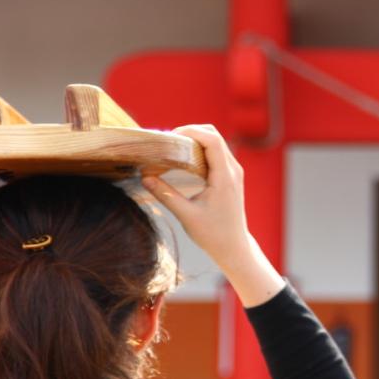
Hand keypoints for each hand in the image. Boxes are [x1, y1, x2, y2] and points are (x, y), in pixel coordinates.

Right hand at [142, 125, 284, 305]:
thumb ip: (165, 195)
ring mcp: (233, 171)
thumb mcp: (186, 215)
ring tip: (172, 148)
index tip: (170, 137)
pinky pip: (216, 152)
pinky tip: (183, 158)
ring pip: (215, 142)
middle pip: (214, 135)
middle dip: (190, 132)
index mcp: (225, 177)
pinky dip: (200, 149)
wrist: (234, 247)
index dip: (191, 131)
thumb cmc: (213, 234)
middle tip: (168, 141)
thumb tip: (144, 177)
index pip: (212, 140)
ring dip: (195, 139)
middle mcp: (233, 170)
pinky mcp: (230, 175)